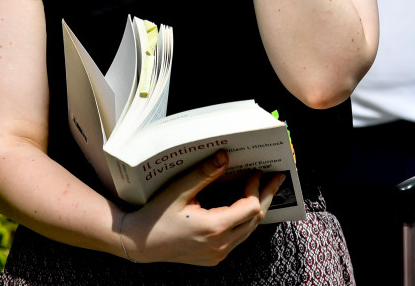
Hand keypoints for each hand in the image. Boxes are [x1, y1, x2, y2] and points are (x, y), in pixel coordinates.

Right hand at [121, 152, 285, 265]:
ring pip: (248, 230)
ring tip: (264, 189)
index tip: (255, 172)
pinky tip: (244, 207)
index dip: (257, 188)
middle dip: (267, 196)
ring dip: (257, 209)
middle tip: (276, 178)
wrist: (138, 243)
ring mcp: (217, 254)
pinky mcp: (213, 258)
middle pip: (255, 219)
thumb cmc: (155, 216)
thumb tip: (225, 156)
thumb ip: (204, 173)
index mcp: (214, 228)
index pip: (251, 207)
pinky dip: (245, 221)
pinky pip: (238, 238)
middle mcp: (220, 245)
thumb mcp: (179, 191)